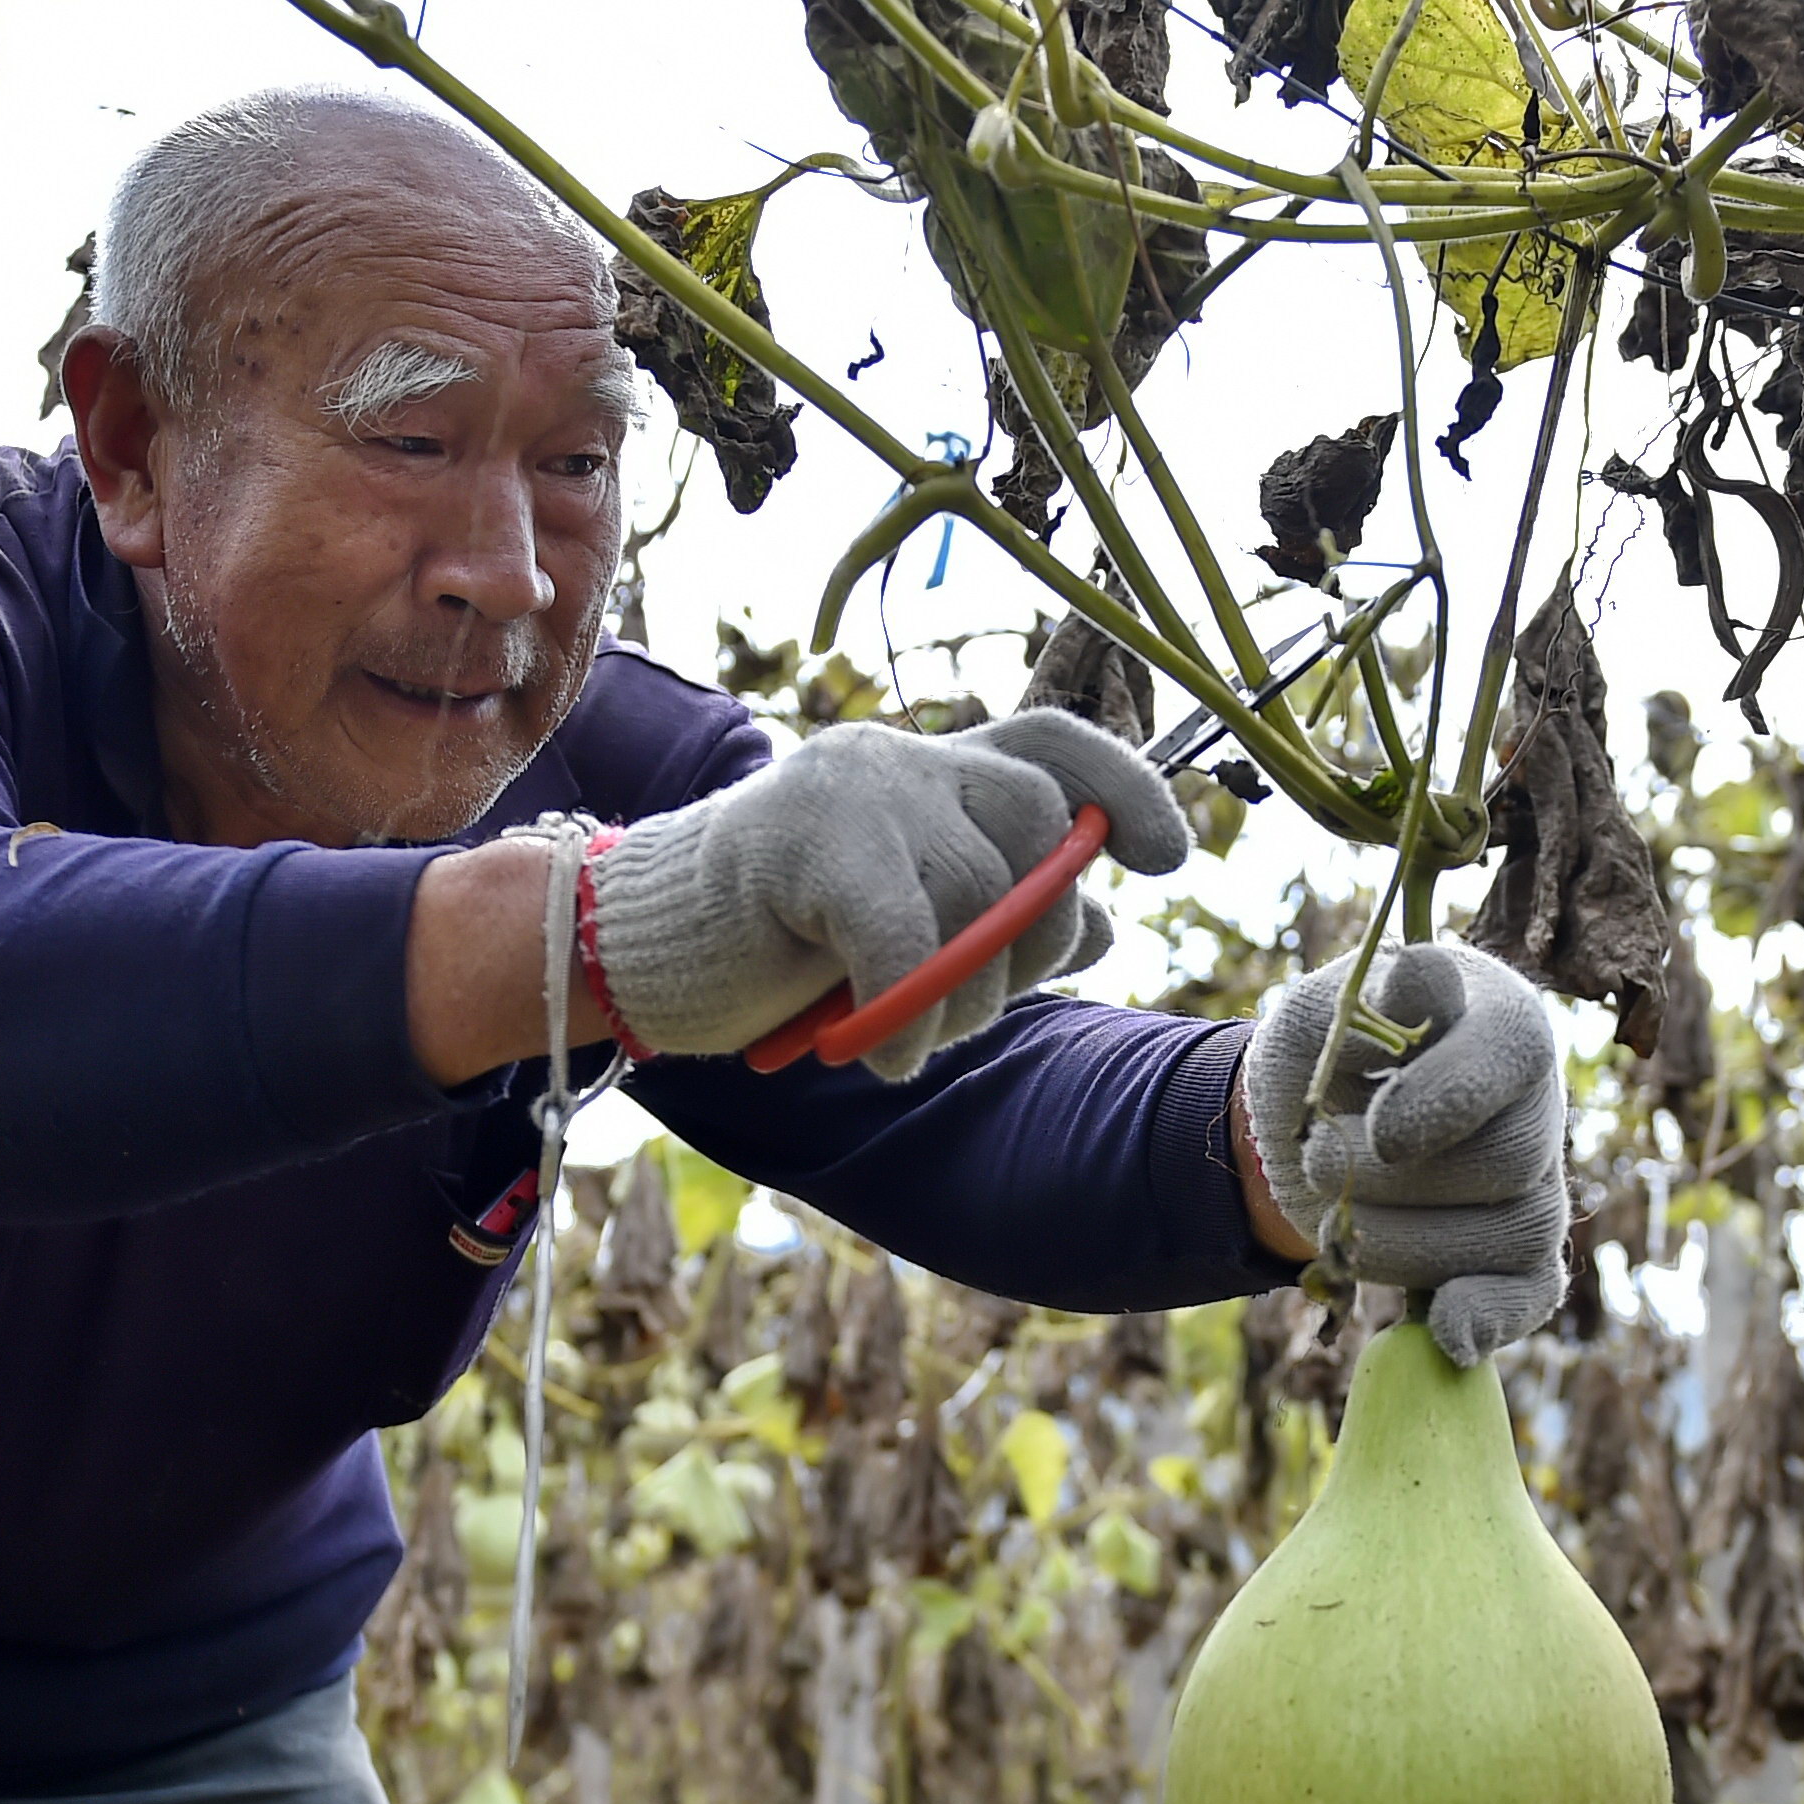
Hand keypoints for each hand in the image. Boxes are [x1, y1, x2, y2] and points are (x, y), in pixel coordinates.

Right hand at [585, 709, 1187, 1079]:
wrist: (632, 952)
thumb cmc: (772, 951)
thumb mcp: (904, 929)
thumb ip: (995, 914)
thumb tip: (1100, 919)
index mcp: (929, 773)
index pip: (1056, 746)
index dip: (1128, 791)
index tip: (1171, 858)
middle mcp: (902, 760)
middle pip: (1039, 832)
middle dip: (1036, 939)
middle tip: (973, 1010)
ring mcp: (853, 789)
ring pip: (982, 898)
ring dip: (962, 1005)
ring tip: (905, 1044)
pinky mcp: (806, 840)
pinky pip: (908, 942)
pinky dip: (906, 1021)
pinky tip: (876, 1057)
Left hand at [1242, 943, 1568, 1366]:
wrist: (1317, 1122)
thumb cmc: (1326, 1054)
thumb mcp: (1317, 1015)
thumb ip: (1366, 999)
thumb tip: (1422, 977)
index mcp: (1498, 1019)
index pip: (1509, 1051)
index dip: (1449, 1098)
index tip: (1381, 1132)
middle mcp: (1535, 1100)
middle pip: (1509, 1159)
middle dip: (1398, 1180)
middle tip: (1315, 1160)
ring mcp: (1537, 1179)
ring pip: (1513, 1234)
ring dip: (1403, 1241)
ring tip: (1330, 1216)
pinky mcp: (1518, 1251)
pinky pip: (1533, 1292)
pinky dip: (1492, 1316)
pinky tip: (1450, 1334)